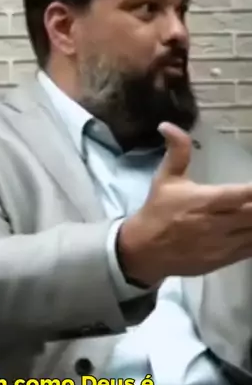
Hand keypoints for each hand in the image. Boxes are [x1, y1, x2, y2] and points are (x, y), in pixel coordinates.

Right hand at [117, 121, 251, 286]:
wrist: (143, 251)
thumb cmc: (157, 211)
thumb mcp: (165, 178)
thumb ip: (177, 151)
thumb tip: (168, 125)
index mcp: (204, 201)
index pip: (242, 194)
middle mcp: (216, 223)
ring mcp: (221, 244)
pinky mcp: (223, 259)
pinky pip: (250, 250)